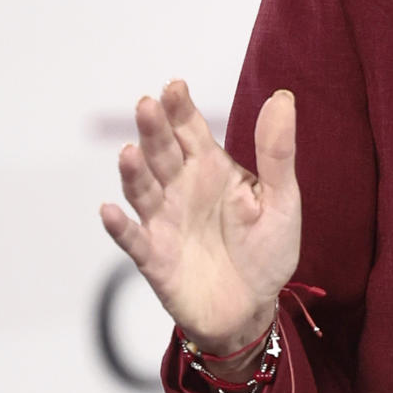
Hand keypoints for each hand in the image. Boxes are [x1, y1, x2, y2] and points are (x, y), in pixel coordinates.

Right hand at [99, 81, 301, 354]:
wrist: (253, 307)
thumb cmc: (266, 249)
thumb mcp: (282, 198)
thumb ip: (277, 151)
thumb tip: (281, 97)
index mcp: (212, 169)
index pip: (191, 130)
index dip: (181, 108)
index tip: (175, 85)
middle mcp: (182, 189)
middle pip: (163, 153)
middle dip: (154, 129)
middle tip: (148, 104)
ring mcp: (164, 222)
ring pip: (143, 190)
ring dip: (133, 171)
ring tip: (129, 151)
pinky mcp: (154, 258)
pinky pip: (133, 240)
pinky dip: (120, 226)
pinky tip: (110, 210)